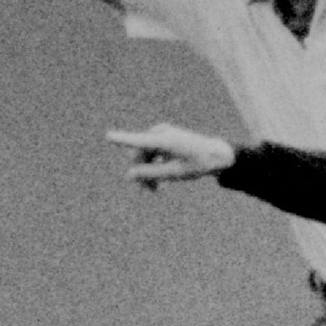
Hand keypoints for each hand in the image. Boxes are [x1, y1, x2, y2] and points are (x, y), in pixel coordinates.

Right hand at [106, 123, 237, 188]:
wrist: (217, 154)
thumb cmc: (198, 163)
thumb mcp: (175, 174)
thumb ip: (151, 175)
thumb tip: (128, 175)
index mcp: (166, 141)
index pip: (140, 142)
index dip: (123, 140)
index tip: (107, 136)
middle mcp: (161, 133)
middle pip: (139, 154)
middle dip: (141, 172)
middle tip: (149, 192)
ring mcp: (161, 134)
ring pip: (143, 155)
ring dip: (147, 171)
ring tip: (155, 190)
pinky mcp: (162, 139)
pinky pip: (150, 153)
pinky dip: (153, 166)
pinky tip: (161, 183)